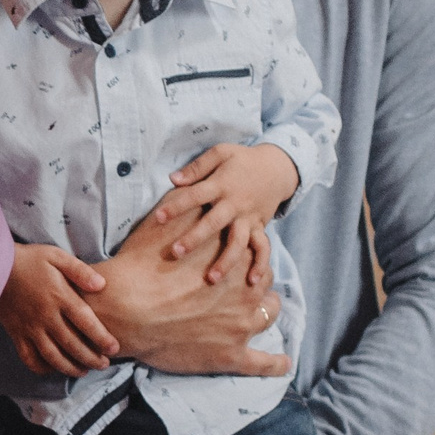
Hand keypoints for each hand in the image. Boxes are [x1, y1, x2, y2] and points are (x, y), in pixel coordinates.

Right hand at [0, 243, 118, 374]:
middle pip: (72, 344)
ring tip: (84, 371)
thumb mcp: (56, 256)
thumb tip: (101, 284)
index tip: (114, 348)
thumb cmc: (30, 260)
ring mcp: (30, 327)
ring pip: (52, 356)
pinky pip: (29, 357)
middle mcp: (45, 316)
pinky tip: (53, 369)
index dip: (102, 338)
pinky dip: (41, 367)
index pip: (85, 322)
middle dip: (91, 358)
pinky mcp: (17, 333)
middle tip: (104, 364)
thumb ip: (80, 270)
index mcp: (59, 296)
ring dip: (70, 367)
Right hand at [87, 207, 290, 378]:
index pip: (254, 250)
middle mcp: (245, 289)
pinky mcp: (232, 356)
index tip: (238, 257)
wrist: (126, 308)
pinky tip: (283, 363)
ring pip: (267, 316)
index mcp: (233, 256)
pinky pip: (263, 363)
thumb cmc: (142, 265)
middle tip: (242, 284)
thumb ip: (182, 204)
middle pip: (264, 282)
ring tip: (260, 315)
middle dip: (255, 282)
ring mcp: (242, 325)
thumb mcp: (162, 223)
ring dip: (265, 313)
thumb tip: (187, 184)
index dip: (245, 253)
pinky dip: (275, 364)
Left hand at [157, 143, 300, 286]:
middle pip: (214, 223)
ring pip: (238, 242)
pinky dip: (260, 264)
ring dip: (226, 261)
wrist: (276, 167)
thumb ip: (197, 167)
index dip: (177, 206)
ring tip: (211, 279)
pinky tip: (252, 282)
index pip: (196, 195)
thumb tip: (173, 179)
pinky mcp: (259, 226)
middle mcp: (234, 204)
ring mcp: (248, 217)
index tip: (158, 217)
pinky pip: (262, 247)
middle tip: (176, 253)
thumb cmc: (242, 159)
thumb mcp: (221, 153)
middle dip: (195, 238)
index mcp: (221, 184)